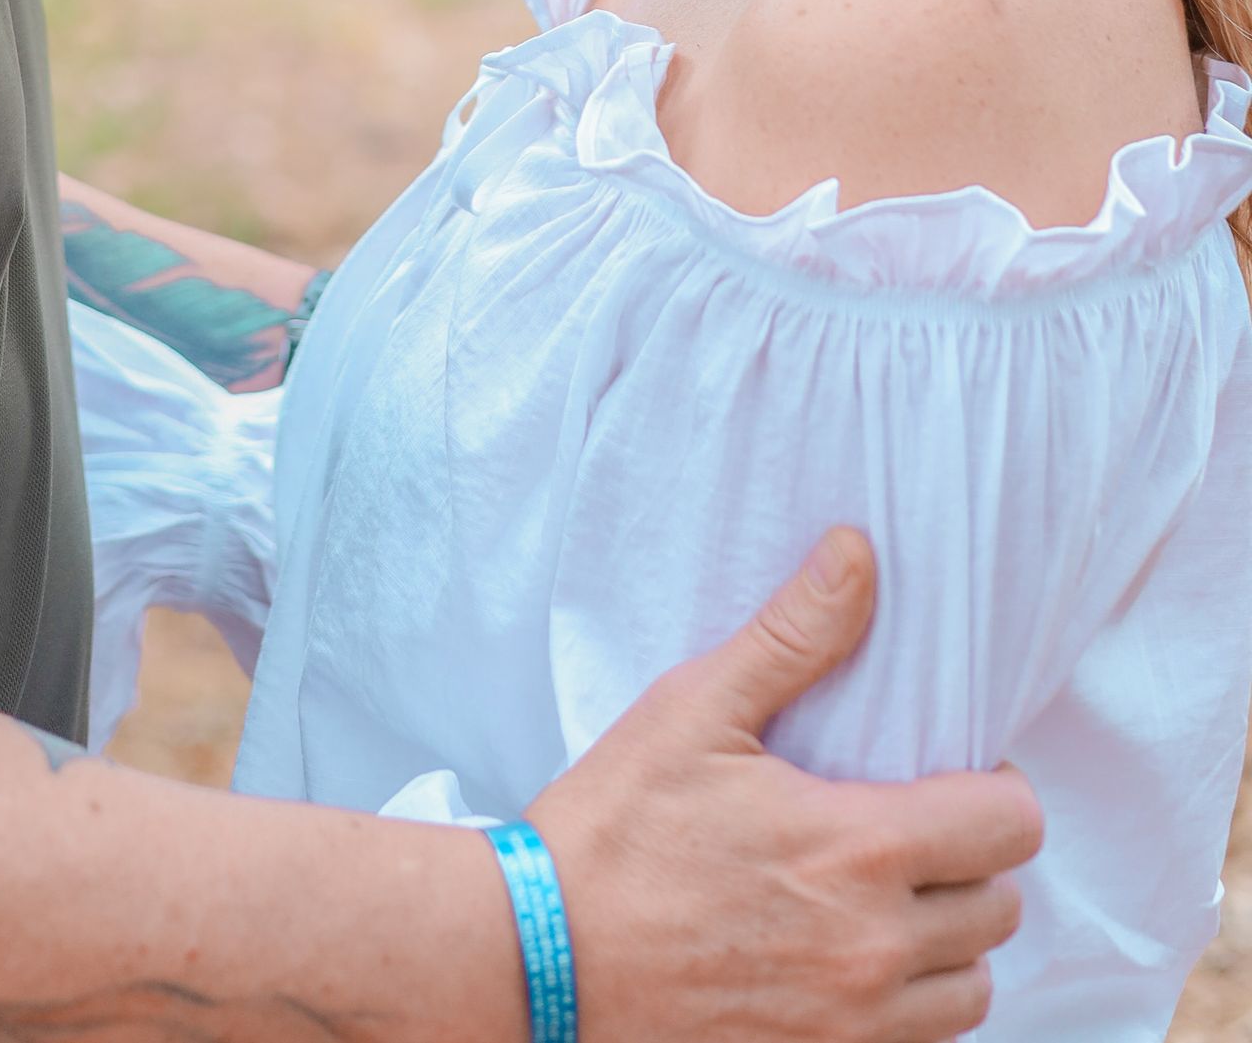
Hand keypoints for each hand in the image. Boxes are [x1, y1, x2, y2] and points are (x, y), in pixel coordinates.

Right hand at [528, 529, 1039, 1042]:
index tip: (948, 775)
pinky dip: (906, 1008)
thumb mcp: (695, 709)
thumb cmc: (613, 831)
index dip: (995, 791)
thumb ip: (792, 635)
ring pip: (970, 992)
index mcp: (856, 852)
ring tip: (888, 902)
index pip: (1010, 828)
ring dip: (948, 945)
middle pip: (1001, 911)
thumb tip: (857, 555)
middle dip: (972, 864)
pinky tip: (849, 963)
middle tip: (911, 831)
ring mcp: (850, 1028)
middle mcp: (872, 951)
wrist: (541, 960)